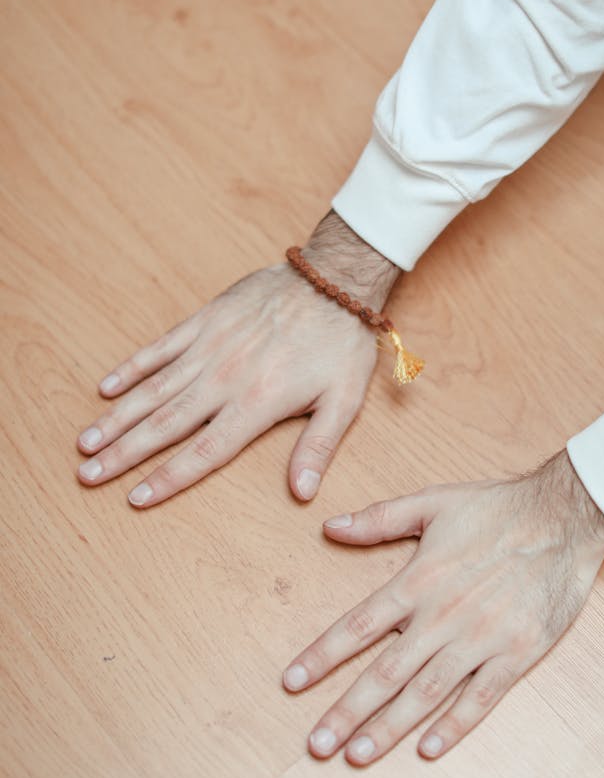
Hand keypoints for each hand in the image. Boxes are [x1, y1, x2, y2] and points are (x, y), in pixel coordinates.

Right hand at [76, 211, 399, 506]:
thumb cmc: (341, 343)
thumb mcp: (344, 401)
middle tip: (87, 475)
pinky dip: (131, 367)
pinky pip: (159, 348)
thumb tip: (302, 492)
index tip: (135, 498)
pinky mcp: (205, 320)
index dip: (168, 477)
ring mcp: (209, 347)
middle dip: (124, 454)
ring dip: (117, 417)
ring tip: (85, 442)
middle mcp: (225, 379)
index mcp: (257, 404)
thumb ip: (317, 447)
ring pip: (153, 389)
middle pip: (164, 425)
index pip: (204, 451)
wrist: (334, 279)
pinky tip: (105, 387)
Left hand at [283, 451, 603, 763]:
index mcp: (419, 581)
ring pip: (426, 693)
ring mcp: (480, 639)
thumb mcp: (432, 501)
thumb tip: (329, 526)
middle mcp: (443, 616)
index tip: (292, 683)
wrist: (564, 517)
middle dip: (347, 710)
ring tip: (357, 756)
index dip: (322, 656)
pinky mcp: (516, 654)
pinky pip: (480, 699)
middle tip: (316, 744)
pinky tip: (428, 748)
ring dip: (389, 727)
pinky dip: (453, 725)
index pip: (358, 626)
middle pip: (385, 672)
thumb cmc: (497, 507)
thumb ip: (379, 518)